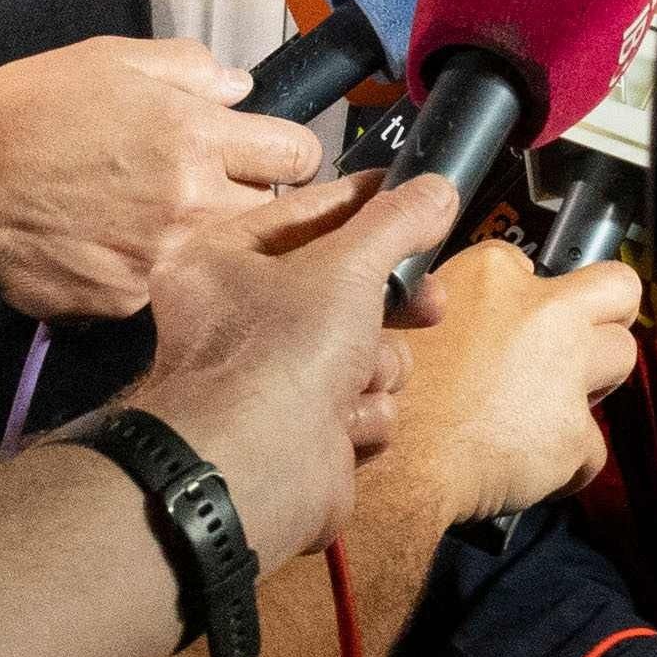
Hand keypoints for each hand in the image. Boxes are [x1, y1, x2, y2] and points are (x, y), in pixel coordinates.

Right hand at [0, 34, 322, 320]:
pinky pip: (160, 289)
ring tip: (149, 220)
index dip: (288, 152)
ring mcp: (162, 261)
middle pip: (271, 214)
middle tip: (203, 187)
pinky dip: (145, 272)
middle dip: (247, 199)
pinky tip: (108, 248)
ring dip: (200, 239)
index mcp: (198, 137)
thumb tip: (236, 86)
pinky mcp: (126, 303)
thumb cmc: (29, 111)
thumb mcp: (111, 59)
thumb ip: (187, 68)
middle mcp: (192, 204)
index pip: (298, 153)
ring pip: (218, 256)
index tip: (268, 154)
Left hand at [116, 168, 455, 567]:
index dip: (362, 203)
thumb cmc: (283, 348)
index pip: (304, 215)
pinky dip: (361, 413)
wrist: (258, 470)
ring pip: (361, 352)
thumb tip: (437, 187)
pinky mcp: (303, 435)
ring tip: (358, 378)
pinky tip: (344, 421)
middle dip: (387, 303)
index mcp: (219, 264)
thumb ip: (396, 221)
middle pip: (341, 290)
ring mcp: (270, 382)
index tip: (412, 192)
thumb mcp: (346, 265)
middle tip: (427, 300)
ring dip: (375, 365)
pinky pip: (359, 405)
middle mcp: (236, 321)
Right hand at [386, 234, 639, 516]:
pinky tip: (534, 464)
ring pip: (622, 356)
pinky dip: (570, 460)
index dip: (528, 293)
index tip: (520, 315)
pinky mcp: (575, 432)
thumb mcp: (406, 317)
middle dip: (604, 315)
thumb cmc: (389, 396)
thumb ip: (454, 304)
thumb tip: (474, 316)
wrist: (395, 462)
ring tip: (551, 404)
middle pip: (616, 290)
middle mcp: (542, 312)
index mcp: (494, 274)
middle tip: (577, 344)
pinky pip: (594, 445)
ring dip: (594, 379)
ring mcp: (567, 371)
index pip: (534, 264)